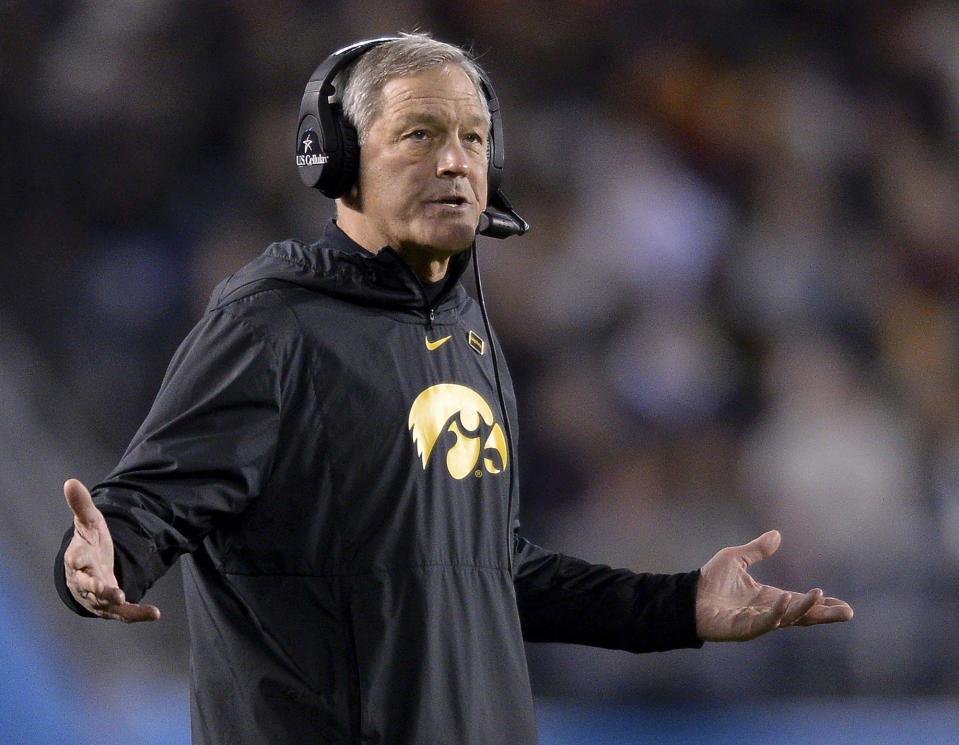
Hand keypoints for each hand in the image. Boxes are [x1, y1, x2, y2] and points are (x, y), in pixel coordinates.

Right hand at [63, 478, 160, 622]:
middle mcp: (85, 580)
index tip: (76, 558)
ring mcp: (98, 596)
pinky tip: (155, 613)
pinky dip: (138, 614)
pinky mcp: (112, 606)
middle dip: (94, 587)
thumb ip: (82, 506)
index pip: (74, 559)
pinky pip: (124, 613)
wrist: (91, 572)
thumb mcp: (89, 523)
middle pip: (87, 585)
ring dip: (114, 601)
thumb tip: (71, 482)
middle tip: (103, 588)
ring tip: (124, 598)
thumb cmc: (89, 546)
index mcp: (78, 559)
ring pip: (104, 602)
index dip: (75, 559)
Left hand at [695, 530, 851, 641]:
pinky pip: (764, 622)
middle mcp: (767, 612)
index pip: (800, 603)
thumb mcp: (736, 558)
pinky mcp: (743, 628)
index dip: (820, 604)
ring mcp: (757, 622)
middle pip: (801, 615)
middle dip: (824, 614)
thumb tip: (777, 534)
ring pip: (787, 618)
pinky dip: (777, 612)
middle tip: (848, 613)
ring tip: (820, 596)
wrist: (687, 597)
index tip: (844, 606)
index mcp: (768, 598)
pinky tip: (786, 599)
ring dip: (804, 609)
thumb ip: (757, 550)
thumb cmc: (710, 581)